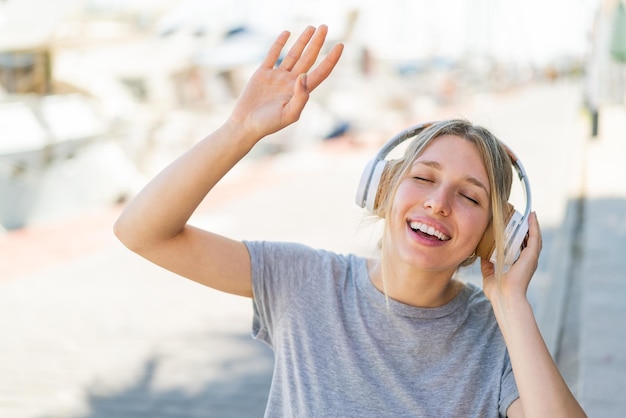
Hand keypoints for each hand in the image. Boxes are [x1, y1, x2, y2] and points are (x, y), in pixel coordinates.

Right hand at [227, 25, 343, 140]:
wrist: (245, 125)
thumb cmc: (268, 124)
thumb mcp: (289, 114)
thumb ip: (300, 97)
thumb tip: (304, 76)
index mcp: (300, 92)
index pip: (320, 72)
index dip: (331, 59)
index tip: (340, 45)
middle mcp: (291, 82)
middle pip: (309, 58)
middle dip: (317, 43)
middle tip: (325, 27)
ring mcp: (277, 77)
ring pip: (293, 54)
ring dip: (303, 41)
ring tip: (311, 27)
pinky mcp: (263, 73)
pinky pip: (273, 54)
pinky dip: (279, 43)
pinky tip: (287, 33)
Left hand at [481, 212, 542, 305]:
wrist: (504, 298)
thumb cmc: (498, 292)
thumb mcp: (489, 274)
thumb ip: (486, 264)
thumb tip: (481, 254)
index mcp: (519, 265)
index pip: (521, 247)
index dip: (520, 236)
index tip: (516, 226)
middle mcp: (527, 261)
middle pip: (529, 240)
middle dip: (527, 228)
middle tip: (523, 215)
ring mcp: (531, 258)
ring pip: (534, 237)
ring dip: (532, 224)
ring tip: (529, 213)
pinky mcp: (531, 256)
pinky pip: (535, 237)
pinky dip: (534, 226)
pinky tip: (532, 216)